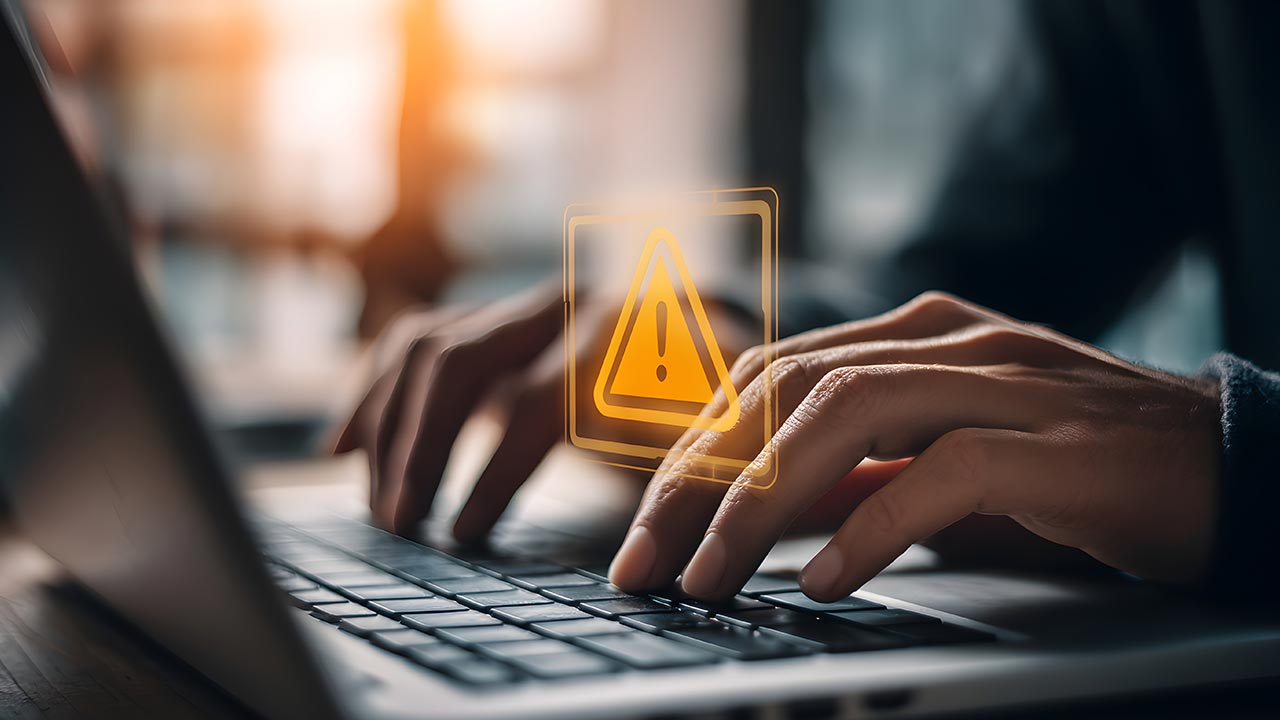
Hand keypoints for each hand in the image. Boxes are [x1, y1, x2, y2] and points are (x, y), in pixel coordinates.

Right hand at [334, 280, 750, 539]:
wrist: (700, 337)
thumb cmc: (707, 400)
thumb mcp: (715, 425)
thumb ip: (695, 448)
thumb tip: (672, 492)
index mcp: (613, 333)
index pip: (532, 399)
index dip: (492, 473)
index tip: (462, 537)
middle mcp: (552, 307)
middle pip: (457, 362)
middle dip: (421, 448)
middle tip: (404, 524)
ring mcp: (511, 309)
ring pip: (422, 348)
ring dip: (388, 428)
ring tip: (383, 509)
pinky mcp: (483, 324)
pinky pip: (408, 344)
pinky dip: (370, 393)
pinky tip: (341, 448)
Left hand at [609, 292, 1221, 600]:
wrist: (1225, 465)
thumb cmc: (1075, 468)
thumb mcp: (946, 459)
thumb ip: (863, 467)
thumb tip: (763, 509)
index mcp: (913, 334)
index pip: (768, 375)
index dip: (693, 448)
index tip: (646, 527)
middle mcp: (946, 340)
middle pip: (783, 389)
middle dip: (697, 479)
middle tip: (644, 561)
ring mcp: (1002, 382)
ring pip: (843, 415)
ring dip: (758, 502)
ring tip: (708, 577)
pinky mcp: (1054, 443)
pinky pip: (942, 473)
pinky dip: (872, 524)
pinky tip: (825, 579)